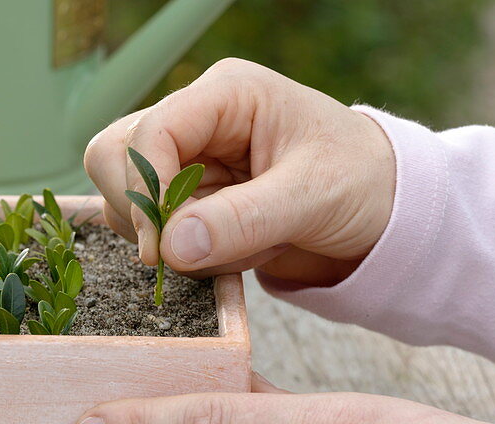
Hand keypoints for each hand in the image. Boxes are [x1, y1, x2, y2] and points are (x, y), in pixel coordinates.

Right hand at [84, 58, 395, 287]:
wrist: (382, 211)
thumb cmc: (361, 182)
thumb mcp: (313, 198)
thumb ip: (243, 221)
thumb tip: (171, 247)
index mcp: (226, 96)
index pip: (149, 132)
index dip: (145, 190)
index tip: (162, 248)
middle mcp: (195, 121)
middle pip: (112, 157)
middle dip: (141, 213)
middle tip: (184, 254)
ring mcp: (184, 162)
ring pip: (123, 199)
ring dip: (168, 240)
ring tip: (238, 247)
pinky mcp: (185, 202)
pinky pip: (150, 232)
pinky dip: (182, 256)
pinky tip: (234, 252)